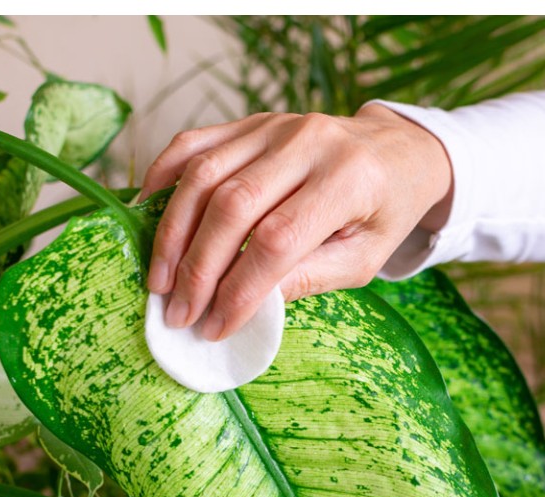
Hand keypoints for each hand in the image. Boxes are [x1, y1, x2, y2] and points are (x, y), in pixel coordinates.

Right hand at [139, 105, 452, 340]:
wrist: (398, 151)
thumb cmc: (384, 212)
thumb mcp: (364, 258)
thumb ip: (310, 277)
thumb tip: (248, 306)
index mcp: (348, 180)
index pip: (277, 240)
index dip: (240, 288)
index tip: (216, 326)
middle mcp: (309, 143)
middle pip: (233, 206)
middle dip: (198, 267)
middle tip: (177, 312)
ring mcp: (276, 126)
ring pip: (205, 175)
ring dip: (174, 233)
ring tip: (159, 281)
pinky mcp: (253, 122)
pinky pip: (194, 143)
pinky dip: (163, 176)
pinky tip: (146, 214)